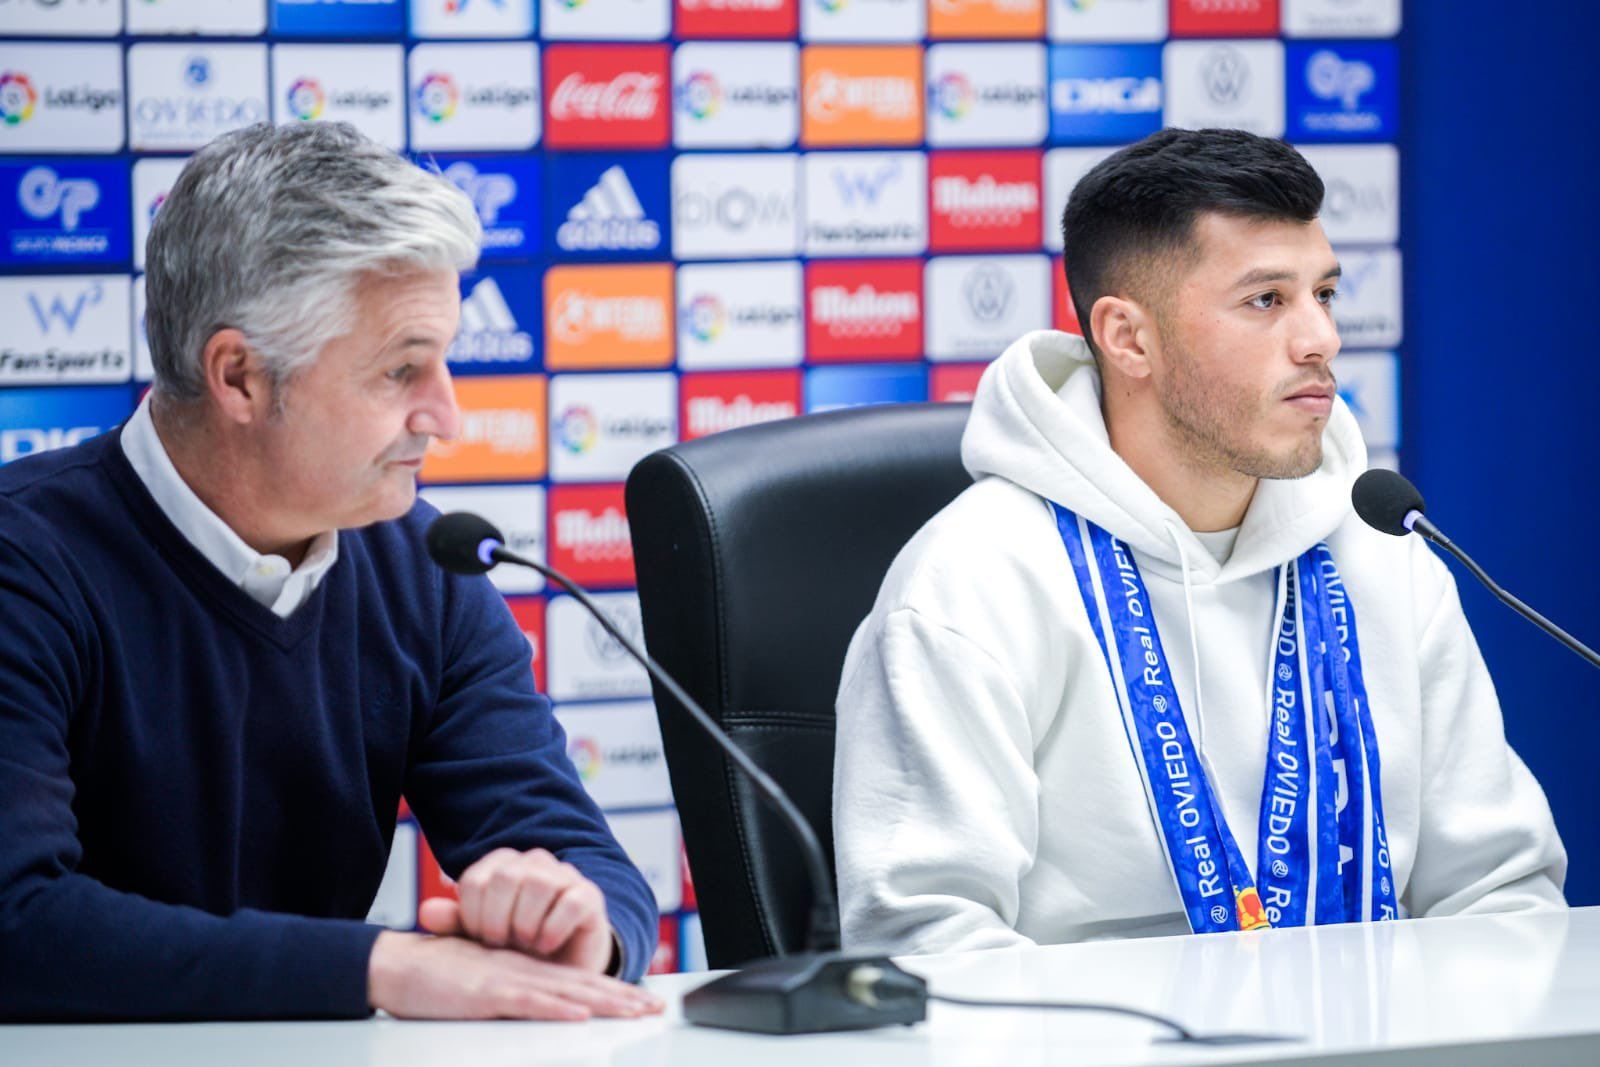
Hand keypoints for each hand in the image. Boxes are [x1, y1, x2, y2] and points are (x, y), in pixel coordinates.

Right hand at [367, 930, 661, 1020]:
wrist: (394, 964)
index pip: (576, 980)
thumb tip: (538, 1008)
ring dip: (603, 1003)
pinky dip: (555, 1009)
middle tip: (654, 1008)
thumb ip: (510, 992)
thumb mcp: (482, 983)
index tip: (641, 1001)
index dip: (611, 991)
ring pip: (565, 992)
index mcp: (523, 968)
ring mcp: (506, 980)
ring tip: (634, 1012)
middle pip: (582, 986)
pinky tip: (578, 1015)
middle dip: (622, 998)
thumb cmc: (433, 977)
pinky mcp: (486, 993)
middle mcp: (522, 970)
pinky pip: (527, 1002)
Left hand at [418, 848, 615, 973]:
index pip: (475, 879)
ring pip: (538, 883)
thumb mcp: (481, 937)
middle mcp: (533, 862)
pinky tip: (545, 945)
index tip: (480, 939)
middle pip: (505, 876)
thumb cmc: (517, 946)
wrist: (561, 963)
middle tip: (501, 944)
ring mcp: (564, 875)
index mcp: (502, 865)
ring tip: (525, 945)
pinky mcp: (589, 895)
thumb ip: (455, 923)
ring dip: (526, 923)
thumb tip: (425, 912)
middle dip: (497, 919)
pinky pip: (570, 902)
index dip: (471, 915)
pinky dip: (553, 928)